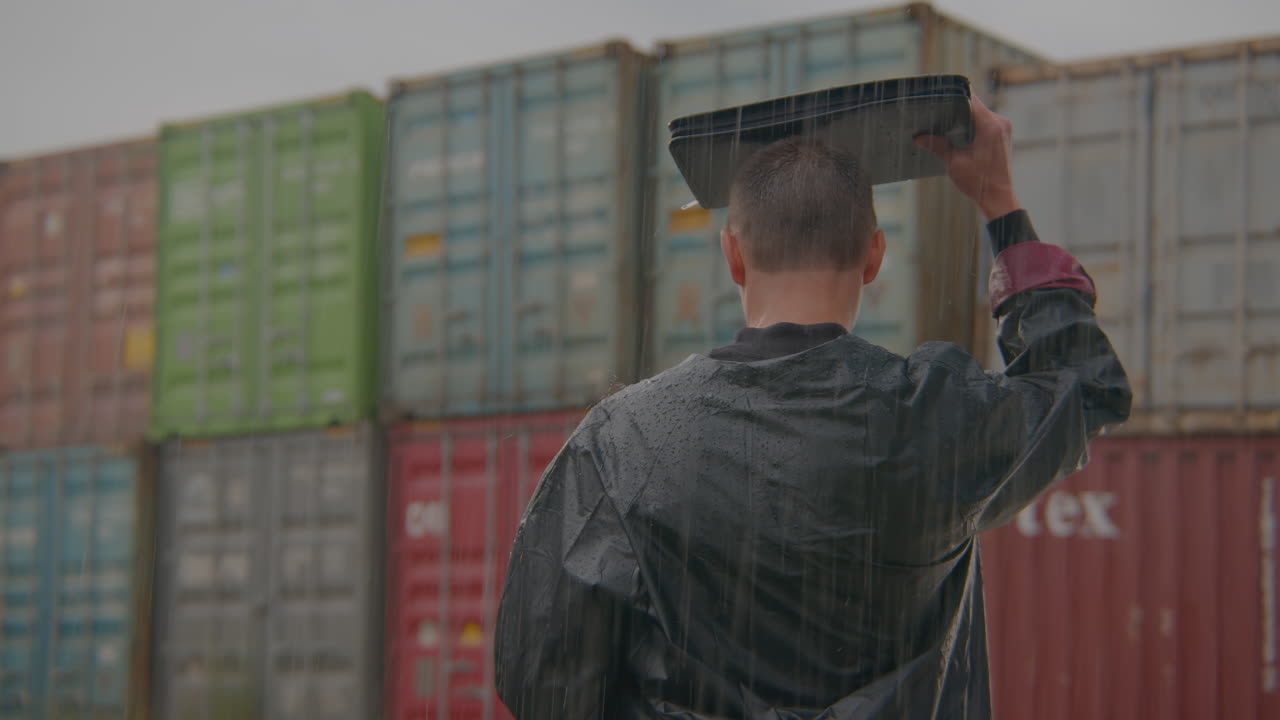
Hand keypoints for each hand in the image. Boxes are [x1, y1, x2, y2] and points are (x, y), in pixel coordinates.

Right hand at [914, 96, 1020, 219]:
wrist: (999, 198)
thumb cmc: (980, 183)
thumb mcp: (954, 162)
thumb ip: (937, 145)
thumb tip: (919, 137)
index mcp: (990, 125)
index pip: (970, 100)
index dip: (953, 96)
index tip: (939, 97)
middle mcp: (1000, 123)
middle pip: (975, 106)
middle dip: (956, 110)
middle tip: (938, 114)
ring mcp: (1003, 129)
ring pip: (980, 114)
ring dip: (964, 119)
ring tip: (947, 125)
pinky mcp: (1002, 136)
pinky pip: (985, 123)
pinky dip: (972, 126)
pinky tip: (959, 135)